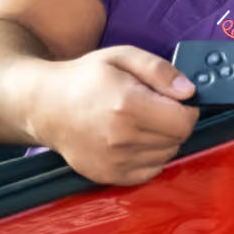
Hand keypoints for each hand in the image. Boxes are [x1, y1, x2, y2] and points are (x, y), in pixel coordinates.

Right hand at [28, 46, 197, 185]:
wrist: (44, 106)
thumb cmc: (84, 78)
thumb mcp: (123, 56)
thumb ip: (160, 70)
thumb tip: (188, 91)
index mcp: (127, 105)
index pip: (184, 121)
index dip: (188, 108)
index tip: (179, 100)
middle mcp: (121, 138)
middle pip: (177, 139)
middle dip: (176, 121)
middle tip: (157, 107)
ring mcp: (114, 162)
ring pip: (166, 155)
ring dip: (164, 139)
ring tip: (142, 121)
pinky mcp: (108, 176)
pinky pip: (150, 171)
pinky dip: (151, 156)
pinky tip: (135, 138)